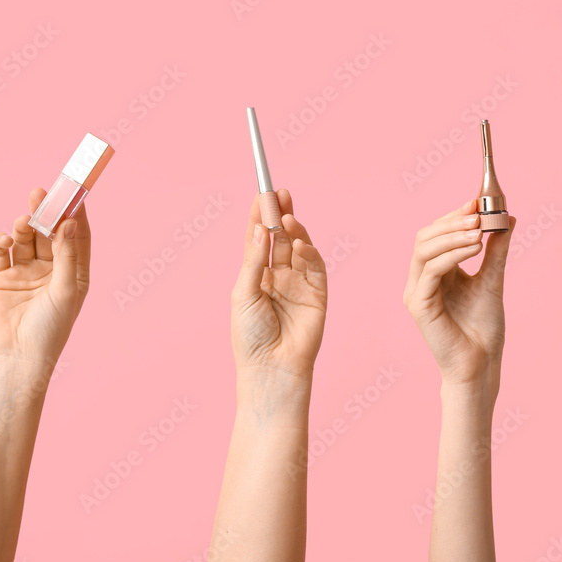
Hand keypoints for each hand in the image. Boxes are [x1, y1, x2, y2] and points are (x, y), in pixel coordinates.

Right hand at [0, 188, 90, 367]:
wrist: (16, 357)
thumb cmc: (49, 329)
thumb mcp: (66, 290)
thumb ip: (67, 256)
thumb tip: (69, 222)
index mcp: (74, 274)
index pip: (77, 237)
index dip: (75, 215)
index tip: (73, 193)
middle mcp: (51, 270)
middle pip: (49, 233)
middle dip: (45, 213)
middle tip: (40, 193)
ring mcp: (24, 272)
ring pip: (24, 239)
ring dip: (23, 226)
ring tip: (22, 220)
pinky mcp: (0, 277)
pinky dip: (0, 241)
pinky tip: (3, 239)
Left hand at [231, 189, 326, 381]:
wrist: (272, 368)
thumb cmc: (250, 336)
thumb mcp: (244, 293)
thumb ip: (254, 260)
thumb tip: (260, 228)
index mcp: (255, 277)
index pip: (259, 240)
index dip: (260, 217)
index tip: (261, 195)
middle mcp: (278, 277)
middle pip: (280, 238)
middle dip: (280, 215)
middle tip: (279, 194)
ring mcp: (299, 285)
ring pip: (298, 249)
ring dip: (294, 230)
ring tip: (287, 215)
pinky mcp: (318, 294)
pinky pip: (315, 267)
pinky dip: (308, 252)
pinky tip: (299, 242)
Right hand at [403, 200, 515, 391]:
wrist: (481, 363)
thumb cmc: (483, 328)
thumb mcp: (492, 279)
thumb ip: (496, 250)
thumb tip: (507, 218)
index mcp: (435, 273)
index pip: (436, 234)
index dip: (454, 215)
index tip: (478, 201)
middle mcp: (421, 280)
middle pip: (425, 237)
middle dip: (452, 221)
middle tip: (479, 213)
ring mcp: (417, 292)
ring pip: (424, 249)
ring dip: (453, 234)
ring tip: (480, 230)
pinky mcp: (419, 305)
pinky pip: (430, 270)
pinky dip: (452, 254)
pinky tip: (475, 248)